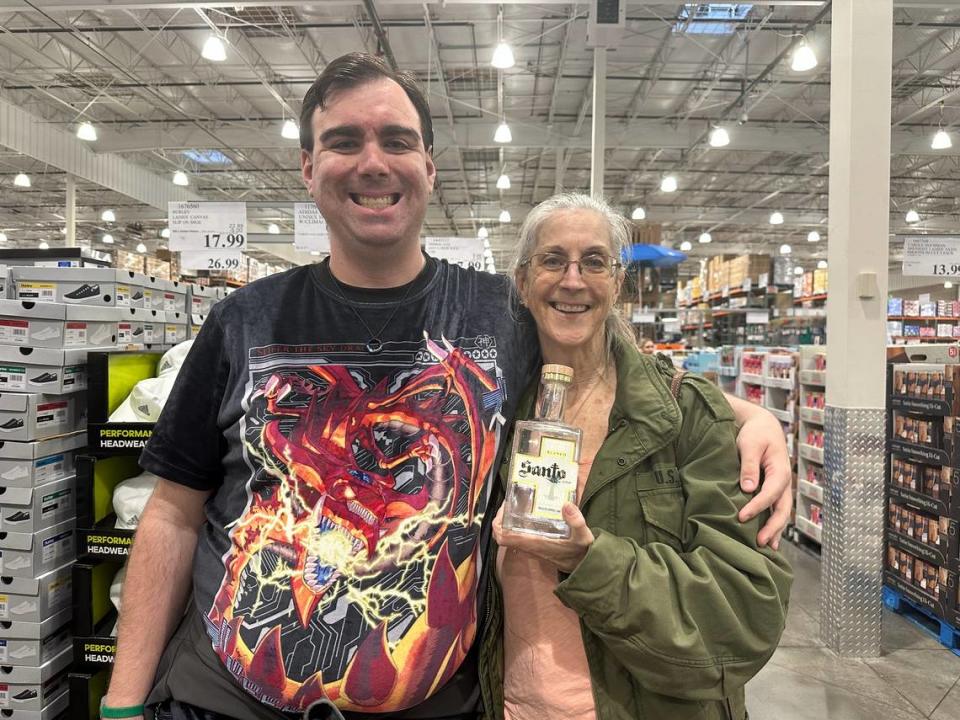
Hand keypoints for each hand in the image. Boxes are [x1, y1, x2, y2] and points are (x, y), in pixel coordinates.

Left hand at [492, 503, 594, 572]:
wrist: (583, 566)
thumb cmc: (581, 552)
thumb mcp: (582, 536)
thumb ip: (576, 522)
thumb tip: (566, 505)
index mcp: (534, 543)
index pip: (504, 537)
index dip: (498, 523)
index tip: (505, 507)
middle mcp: (529, 546)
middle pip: (502, 535)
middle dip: (501, 519)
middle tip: (510, 503)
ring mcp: (531, 546)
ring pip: (510, 535)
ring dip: (508, 521)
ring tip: (518, 503)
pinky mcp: (536, 546)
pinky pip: (519, 535)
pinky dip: (518, 525)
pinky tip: (529, 512)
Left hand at [735, 404, 791, 549]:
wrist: (763, 426)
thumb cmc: (755, 434)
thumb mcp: (749, 445)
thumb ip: (749, 466)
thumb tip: (748, 489)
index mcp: (780, 471)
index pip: (770, 494)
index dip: (756, 507)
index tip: (741, 517)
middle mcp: (784, 482)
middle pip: (782, 509)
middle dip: (773, 527)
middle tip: (760, 543)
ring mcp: (781, 488)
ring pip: (781, 513)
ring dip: (776, 530)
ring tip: (768, 548)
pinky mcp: (774, 490)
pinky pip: (775, 509)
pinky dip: (773, 524)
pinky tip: (768, 538)